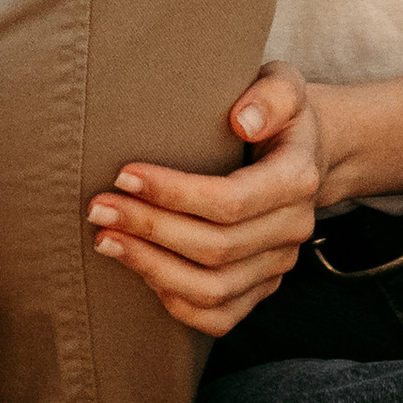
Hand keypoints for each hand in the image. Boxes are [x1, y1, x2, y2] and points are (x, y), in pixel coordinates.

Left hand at [89, 65, 322, 332]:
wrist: (304, 152)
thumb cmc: (277, 113)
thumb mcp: (281, 85)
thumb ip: (270, 95)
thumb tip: (242, 121)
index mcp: (297, 179)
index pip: (231, 201)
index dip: (174, 194)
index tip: (124, 175)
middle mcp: (293, 229)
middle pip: (215, 247)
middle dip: (149, 229)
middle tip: (98, 207)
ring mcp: (278, 265)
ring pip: (213, 289)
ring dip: (152, 268)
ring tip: (106, 240)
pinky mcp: (261, 287)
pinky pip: (219, 317)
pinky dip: (175, 301)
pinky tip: (140, 273)